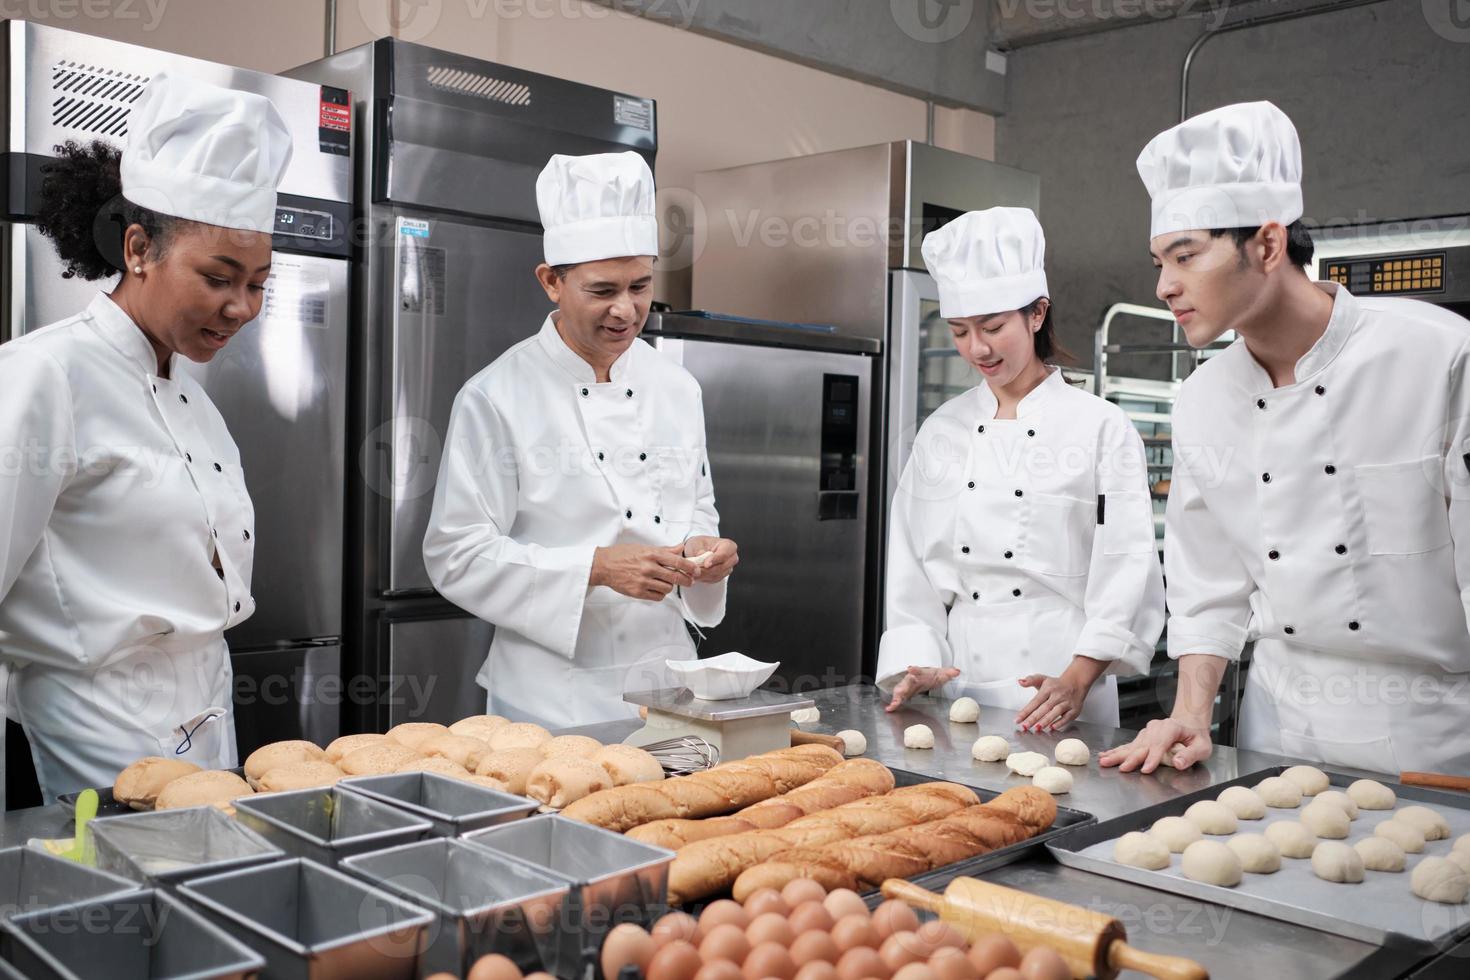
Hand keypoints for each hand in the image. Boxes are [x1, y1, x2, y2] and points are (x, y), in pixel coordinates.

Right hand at [591, 544, 695, 600]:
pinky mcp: (638, 592)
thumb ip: (664, 550)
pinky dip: (660, 593)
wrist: (604, 566)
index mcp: (651, 554)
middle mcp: (649, 567)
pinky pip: (658, 596)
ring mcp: (643, 581)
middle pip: (676, 577)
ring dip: (669, 586)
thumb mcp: (644, 548)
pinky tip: (656, 588)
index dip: (690, 567)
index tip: (696, 570)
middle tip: (689, 581)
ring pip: (667, 588)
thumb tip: (680, 547)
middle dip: (686, 580)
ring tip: (664, 582)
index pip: (677, 561)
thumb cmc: (623, 555)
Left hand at [684, 536, 738, 582]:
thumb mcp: (697, 543)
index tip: (706, 564)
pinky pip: (714, 579)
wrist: (699, 549)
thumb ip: (699, 549)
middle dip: (707, 570)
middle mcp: (731, 558)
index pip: (724, 554)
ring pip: (717, 575)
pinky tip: (696, 575)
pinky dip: (704, 578)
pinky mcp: (722, 576)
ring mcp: (728, 568)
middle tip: (696, 570)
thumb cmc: (700, 544)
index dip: (715, 560)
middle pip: (722, 567)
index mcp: (729, 546)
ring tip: (693, 572)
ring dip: (704, 575)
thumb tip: (701, 554)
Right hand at [884, 666, 960, 712]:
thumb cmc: (931, 675)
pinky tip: (890, 709)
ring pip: (899, 691)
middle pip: (905, 683)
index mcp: (920, 673)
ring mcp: (907, 687)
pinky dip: (894, 704)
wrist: (924, 676)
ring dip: (895, 698)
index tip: (910, 669)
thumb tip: (957, 671)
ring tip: (892, 705)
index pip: (917, 670)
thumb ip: (949, 673)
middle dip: (901, 688)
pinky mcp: (904, 694)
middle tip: (898, 693)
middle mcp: (911, 679)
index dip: (914, 670)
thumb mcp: (941, 673)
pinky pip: (898, 699)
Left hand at [1014, 673, 1087, 732]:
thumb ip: (1030, 680)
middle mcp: (1057, 695)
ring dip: (1046, 720)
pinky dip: (1060, 722)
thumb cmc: (1057, 685)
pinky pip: (1067, 717)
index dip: (1026, 711)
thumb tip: (1020, 682)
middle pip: (1044, 708)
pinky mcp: (1074, 709)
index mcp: (1048, 689)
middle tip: (1025, 726)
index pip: (1035, 701)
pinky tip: (1052, 727)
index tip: (1018, 720)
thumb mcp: (1043, 679)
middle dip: (1034, 718)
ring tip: (1037, 728)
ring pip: (1056, 711)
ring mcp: (1066, 702)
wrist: (1076, 682)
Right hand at [1099, 717, 1213, 772]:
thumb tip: (1179, 763)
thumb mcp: (1203, 746)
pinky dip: (1116, 751)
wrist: (1189, 723)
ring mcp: (1147, 732)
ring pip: (1132, 745)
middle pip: (1142, 745)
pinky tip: (1104, 755)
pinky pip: (1128, 745)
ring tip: (1105, 761)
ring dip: (1118, 754)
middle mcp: (1156, 728)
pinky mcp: (1142, 738)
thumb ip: (1191, 755)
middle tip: (1123, 768)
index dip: (1153, 757)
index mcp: (1171, 728)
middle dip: (1132, 758)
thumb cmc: (1196, 737)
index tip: (1146, 769)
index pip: (1160, 743)